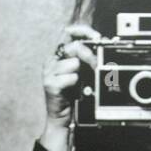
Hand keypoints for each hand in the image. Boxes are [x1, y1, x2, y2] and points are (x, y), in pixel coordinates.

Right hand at [39, 23, 101, 150]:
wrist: (61, 119)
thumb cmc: (71, 96)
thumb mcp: (80, 73)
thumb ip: (85, 58)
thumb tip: (100, 45)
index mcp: (58, 55)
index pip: (68, 32)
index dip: (83, 31)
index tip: (96, 36)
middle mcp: (52, 61)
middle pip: (73, 46)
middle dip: (88, 54)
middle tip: (96, 64)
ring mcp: (49, 72)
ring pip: (74, 62)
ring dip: (82, 73)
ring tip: (81, 83)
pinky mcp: (50, 84)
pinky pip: (71, 77)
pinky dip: (77, 84)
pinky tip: (74, 91)